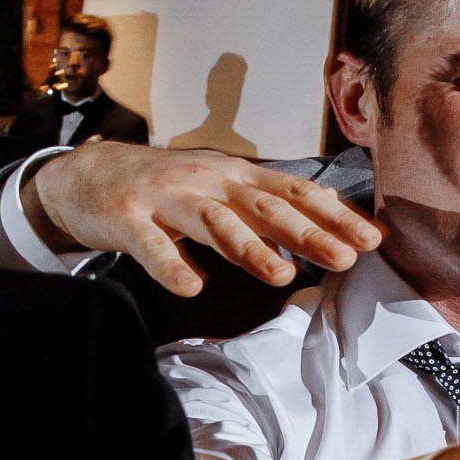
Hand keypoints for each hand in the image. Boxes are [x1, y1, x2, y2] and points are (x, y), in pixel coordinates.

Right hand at [19, 142, 383, 296]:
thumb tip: (329, 206)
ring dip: (249, 249)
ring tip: (282, 275)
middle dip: (308, 233)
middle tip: (346, 259)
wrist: (88, 173)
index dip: (334, 216)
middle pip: (264, 207)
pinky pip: (151, 245)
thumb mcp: (222, 186)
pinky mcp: (127, 218)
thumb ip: (269, 200)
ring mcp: (166, 198)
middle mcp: (207, 182)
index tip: (372, 240)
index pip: (294, 193)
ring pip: (214, 222)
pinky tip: (191, 286)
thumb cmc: (166, 187)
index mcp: (235, 176)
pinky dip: (171, 265)